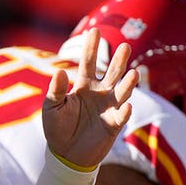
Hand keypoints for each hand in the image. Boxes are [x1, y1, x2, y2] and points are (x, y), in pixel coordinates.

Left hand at [42, 27, 137, 168]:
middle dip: (118, 60)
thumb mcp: (51, 107)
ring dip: (128, 84)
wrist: (65, 154)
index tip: (94, 30)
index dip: (91, 48)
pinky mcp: (113, 125)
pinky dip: (124, 112)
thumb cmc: (57, 127)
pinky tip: (126, 106)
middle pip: (111, 73)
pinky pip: (121, 117)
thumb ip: (55, 90)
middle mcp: (99, 94)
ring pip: (121, 92)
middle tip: (124, 45)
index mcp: (83, 87)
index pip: (88, 63)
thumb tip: (59, 71)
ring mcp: (109, 108)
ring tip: (134, 72)